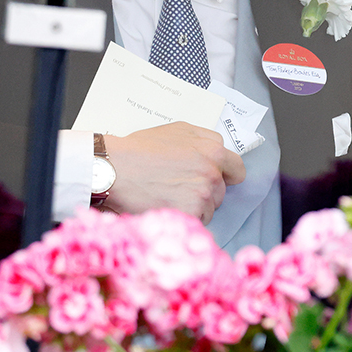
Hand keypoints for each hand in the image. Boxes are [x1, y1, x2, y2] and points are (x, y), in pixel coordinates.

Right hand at [102, 123, 245, 223]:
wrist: (114, 168)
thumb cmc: (140, 149)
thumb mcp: (178, 130)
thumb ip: (204, 139)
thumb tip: (217, 151)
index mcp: (213, 151)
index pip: (237, 169)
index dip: (226, 175)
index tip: (217, 179)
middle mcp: (212, 173)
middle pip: (221, 191)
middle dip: (205, 191)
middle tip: (179, 187)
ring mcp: (202, 195)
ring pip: (210, 208)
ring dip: (195, 207)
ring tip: (169, 196)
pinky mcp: (190, 213)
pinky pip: (196, 222)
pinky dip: (184, 218)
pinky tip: (166, 207)